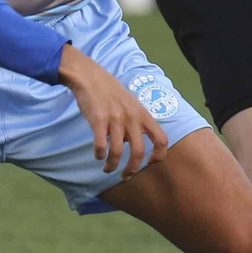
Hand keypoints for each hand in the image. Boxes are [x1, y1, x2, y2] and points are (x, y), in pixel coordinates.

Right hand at [59, 45, 168, 177]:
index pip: (161, 139)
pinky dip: (100, 154)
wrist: (90, 76)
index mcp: (143, 114)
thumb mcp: (131, 104)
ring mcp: (115, 118)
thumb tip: (133, 145)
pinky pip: (101, 145)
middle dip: (132, 169)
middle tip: (125, 176)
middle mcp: (132, 117)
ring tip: (107, 168)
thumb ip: (136, 122)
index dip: (159, 156)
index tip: (149, 163)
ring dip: (112, 165)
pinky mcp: (98, 119)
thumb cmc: (111, 92)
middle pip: (139, 151)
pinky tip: (98, 155)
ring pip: (118, 152)